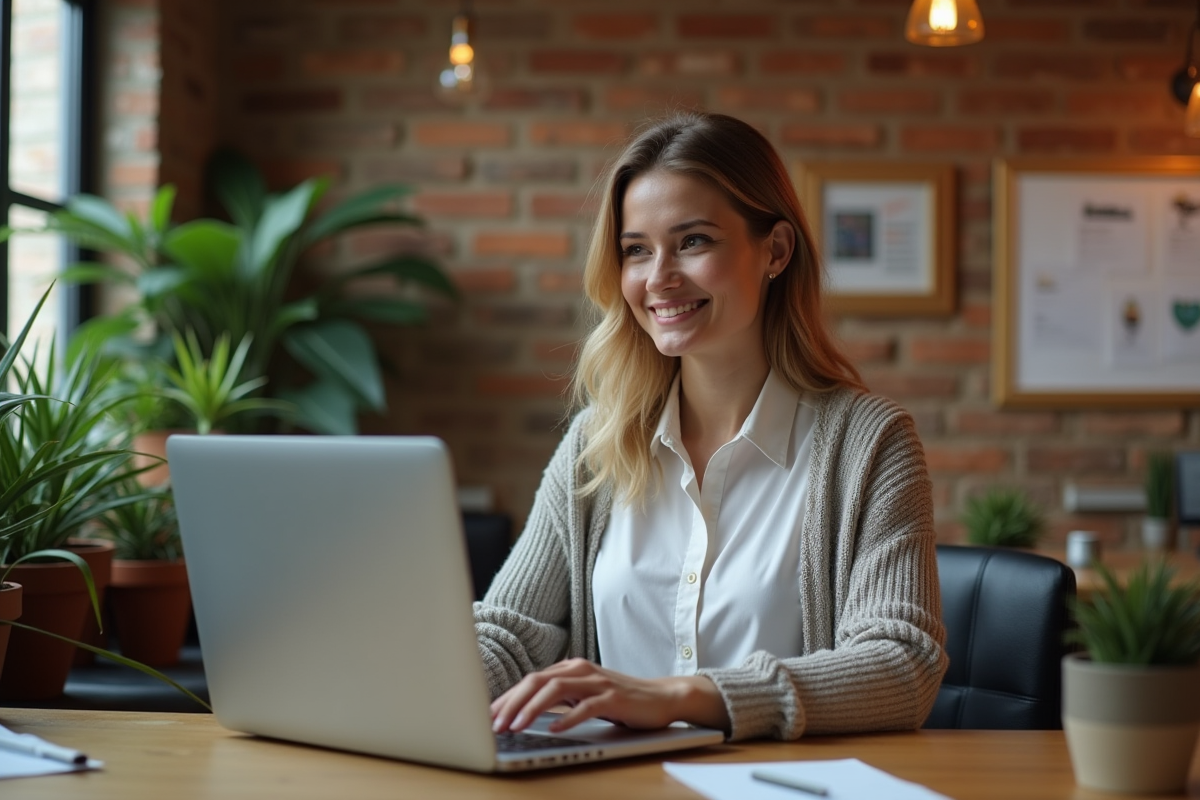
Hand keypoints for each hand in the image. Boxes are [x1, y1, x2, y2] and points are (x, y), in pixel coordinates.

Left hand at [489, 658, 729, 733]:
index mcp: (571, 669)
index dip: (508, 697)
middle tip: (495, 724)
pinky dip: (567, 717)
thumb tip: (525, 714)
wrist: (662, 697)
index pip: (531, 680)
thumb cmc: (621, 700)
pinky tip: (554, 729)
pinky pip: (586, 706)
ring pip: (556, 690)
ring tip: (515, 726)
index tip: (489, 716)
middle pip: (538, 681)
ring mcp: (598, 682)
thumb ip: (560, 700)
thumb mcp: (585, 697)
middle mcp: (581, 670)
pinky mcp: (614, 697)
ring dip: (531, 709)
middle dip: (512, 702)